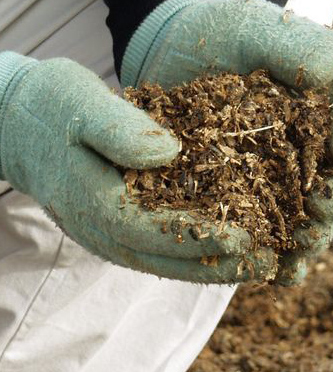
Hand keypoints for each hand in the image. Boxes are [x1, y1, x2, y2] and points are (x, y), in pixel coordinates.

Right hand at [0, 53, 274, 281]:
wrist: (13, 121)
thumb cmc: (50, 104)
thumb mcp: (82, 102)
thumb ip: (121, 129)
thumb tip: (171, 153)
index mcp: (94, 201)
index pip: (154, 231)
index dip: (202, 237)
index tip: (246, 238)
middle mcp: (100, 229)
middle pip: (166, 260)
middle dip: (219, 266)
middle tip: (269, 265)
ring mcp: (106, 233)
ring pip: (165, 263)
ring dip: (213, 268)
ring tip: (261, 267)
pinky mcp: (116, 226)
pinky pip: (159, 250)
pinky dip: (196, 255)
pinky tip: (231, 250)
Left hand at [120, 0, 332, 283]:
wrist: (176, 59)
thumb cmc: (225, 37)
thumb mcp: (255, 28)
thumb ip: (296, 43)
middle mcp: (318, 152)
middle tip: (324, 209)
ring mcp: (287, 184)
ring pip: (311, 218)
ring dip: (311, 238)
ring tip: (301, 249)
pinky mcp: (252, 207)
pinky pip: (273, 238)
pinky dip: (278, 259)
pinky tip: (275, 274)